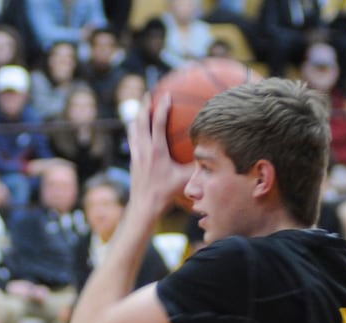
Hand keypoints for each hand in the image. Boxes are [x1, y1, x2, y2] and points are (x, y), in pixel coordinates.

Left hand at [127, 96, 191, 222]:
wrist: (144, 207)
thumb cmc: (166, 194)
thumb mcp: (185, 179)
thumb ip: (198, 166)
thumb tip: (213, 153)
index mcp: (156, 151)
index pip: (157, 123)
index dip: (161, 107)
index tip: (166, 95)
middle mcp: (143, 150)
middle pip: (140, 121)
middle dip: (144, 105)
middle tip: (148, 93)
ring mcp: (136, 156)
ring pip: (133, 130)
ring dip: (136, 117)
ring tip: (141, 108)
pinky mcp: (132, 162)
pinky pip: (133, 141)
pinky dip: (136, 131)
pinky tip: (139, 131)